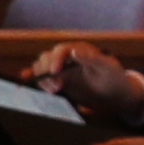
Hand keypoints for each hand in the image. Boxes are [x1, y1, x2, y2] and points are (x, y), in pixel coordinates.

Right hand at [23, 40, 143, 124]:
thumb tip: (74, 50)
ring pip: (43, 67)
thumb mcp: (108, 67)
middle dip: (46, 70)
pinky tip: (26, 79)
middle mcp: (68, 58)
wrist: (117, 94)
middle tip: (55, 86)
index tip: (55, 71)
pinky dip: (35, 78)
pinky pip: (44, 77)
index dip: (56, 59)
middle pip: (48, 58)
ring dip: (42, 77)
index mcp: (79, 50)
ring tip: (52, 90)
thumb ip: (92, 58)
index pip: (62, 50)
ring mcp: (63, 69)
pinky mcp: (60, 81)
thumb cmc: (115, 77)